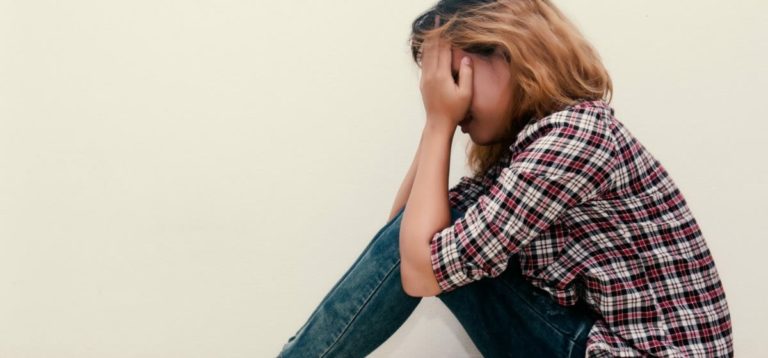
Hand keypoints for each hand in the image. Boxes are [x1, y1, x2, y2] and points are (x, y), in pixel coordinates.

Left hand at [419, 16, 473, 131]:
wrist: (438, 124)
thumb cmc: (455, 111)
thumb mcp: (466, 94)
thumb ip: (466, 75)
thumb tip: (466, 58)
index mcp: (441, 75)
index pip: (443, 51)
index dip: (445, 37)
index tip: (447, 25)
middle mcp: (431, 75)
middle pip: (433, 49)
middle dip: (435, 34)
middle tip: (436, 21)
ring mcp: (425, 79)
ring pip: (426, 55)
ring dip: (429, 41)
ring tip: (431, 29)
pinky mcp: (423, 83)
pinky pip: (424, 63)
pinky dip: (426, 52)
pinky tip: (427, 48)